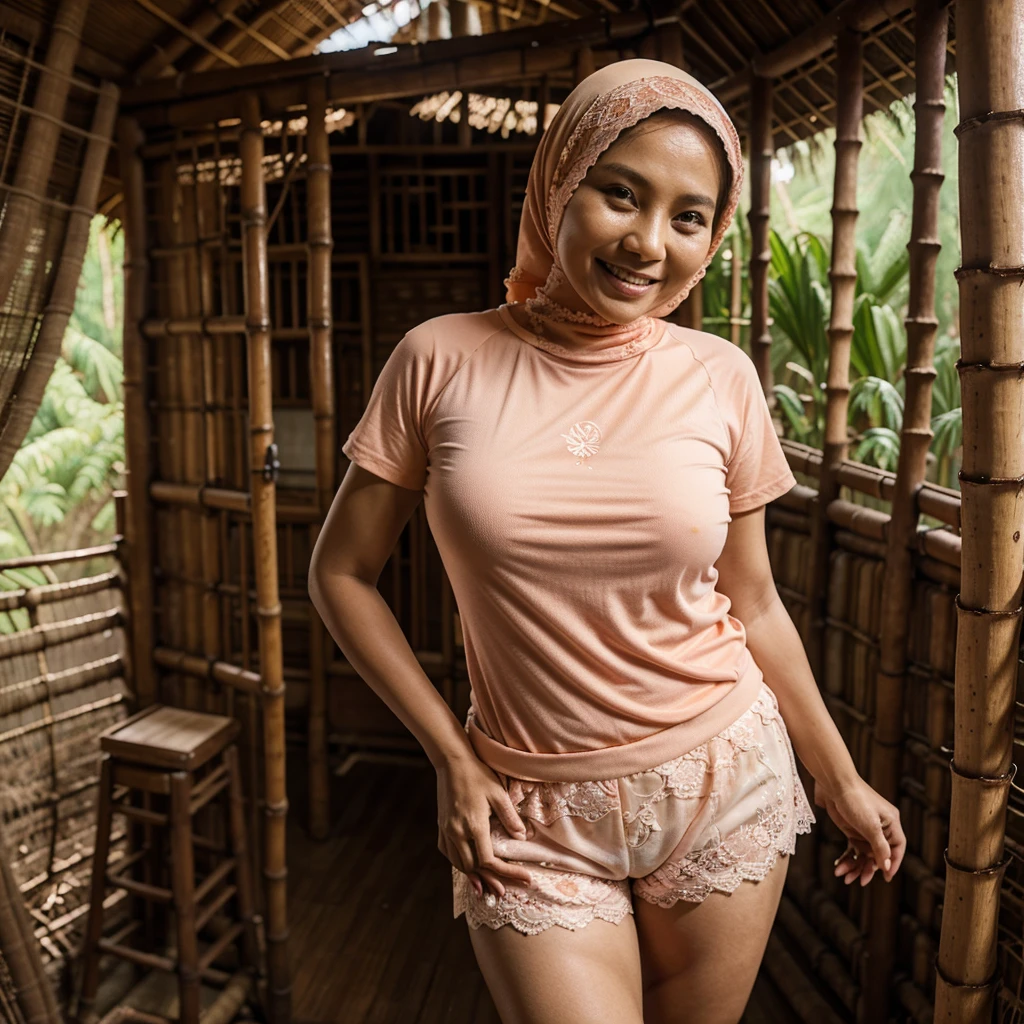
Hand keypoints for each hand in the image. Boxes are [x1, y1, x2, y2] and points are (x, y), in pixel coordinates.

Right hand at [436, 752, 534, 899]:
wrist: (452, 762)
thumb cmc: (478, 775)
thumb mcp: (499, 793)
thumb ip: (510, 818)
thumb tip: (521, 837)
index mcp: (475, 826)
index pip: (490, 861)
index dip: (507, 873)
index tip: (525, 878)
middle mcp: (458, 832)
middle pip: (474, 868)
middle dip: (491, 881)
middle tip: (504, 891)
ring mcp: (447, 830)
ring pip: (459, 864)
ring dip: (473, 876)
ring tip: (486, 886)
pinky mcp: (441, 827)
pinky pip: (448, 853)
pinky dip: (459, 864)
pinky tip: (467, 867)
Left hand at [813, 774, 904, 885]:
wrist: (833, 783)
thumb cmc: (854, 799)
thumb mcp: (870, 825)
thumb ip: (880, 847)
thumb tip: (886, 866)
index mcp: (891, 823)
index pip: (898, 848)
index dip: (894, 863)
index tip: (887, 877)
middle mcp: (880, 827)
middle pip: (879, 854)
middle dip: (870, 868)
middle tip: (862, 881)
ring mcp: (865, 828)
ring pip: (864, 854)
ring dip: (856, 866)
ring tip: (846, 877)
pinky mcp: (851, 829)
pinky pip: (852, 849)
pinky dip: (847, 858)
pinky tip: (839, 868)